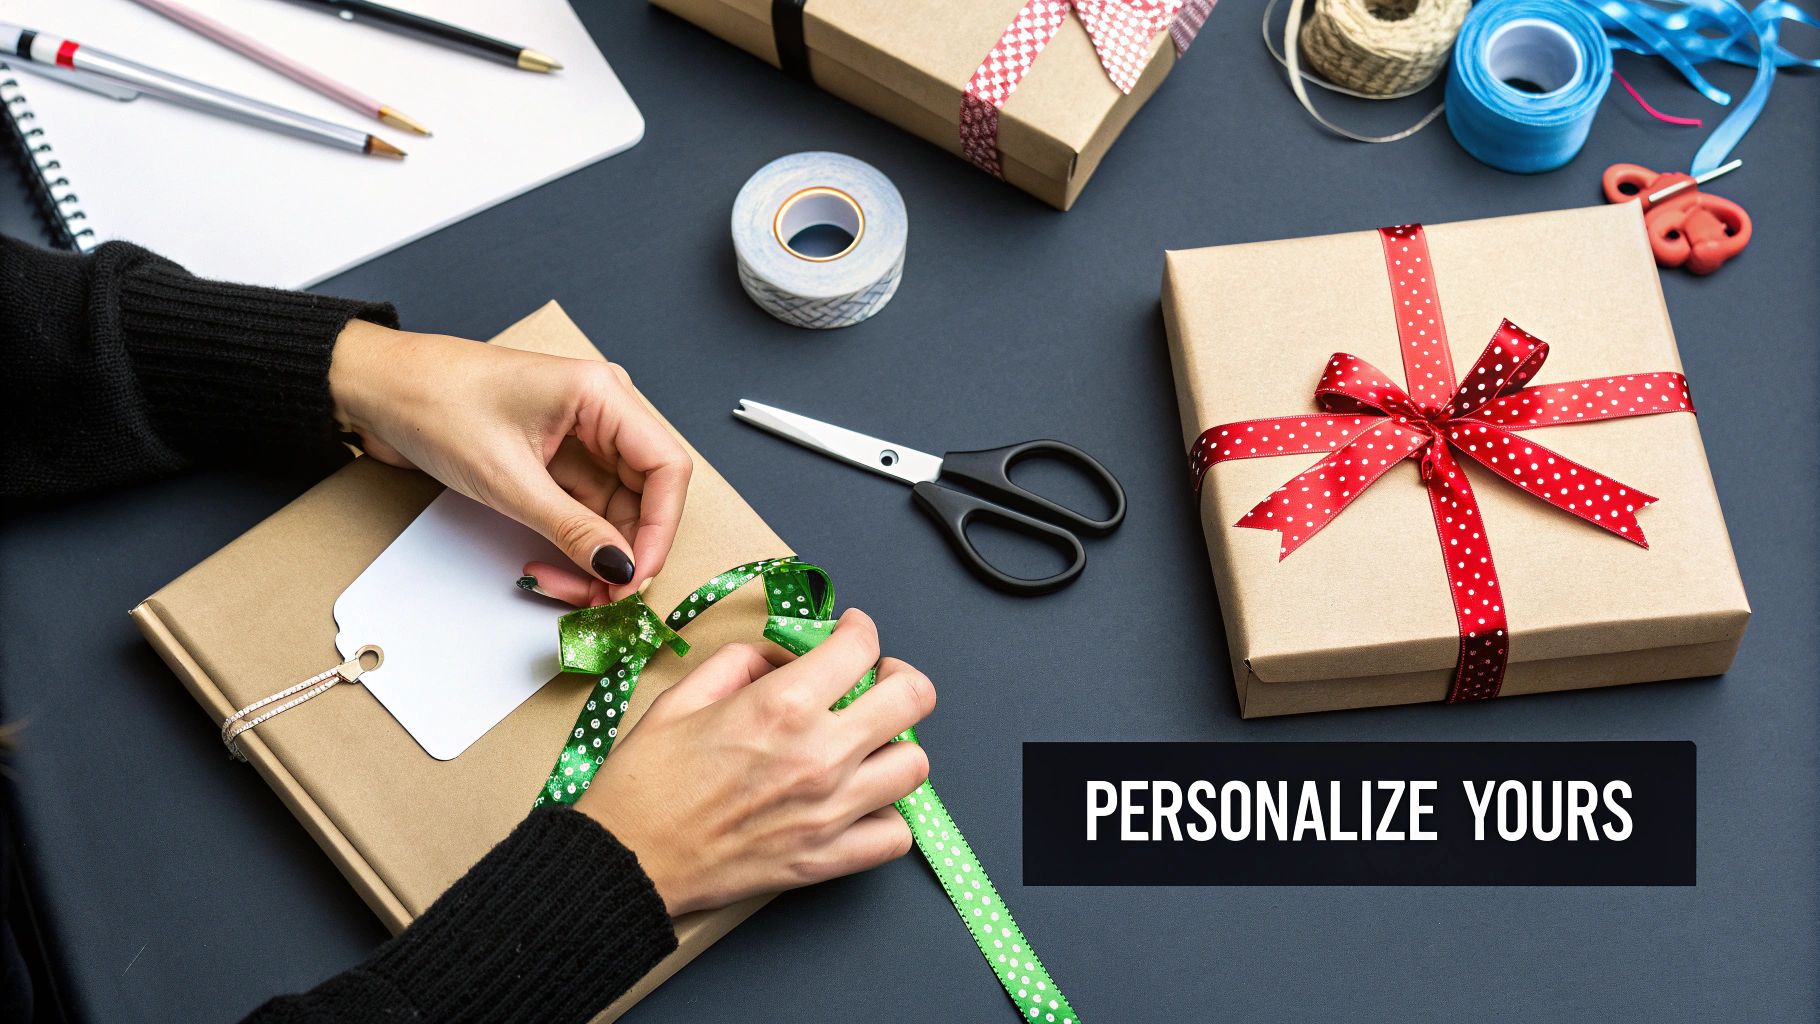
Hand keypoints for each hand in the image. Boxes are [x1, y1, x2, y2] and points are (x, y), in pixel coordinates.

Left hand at [328, 321, 690, 600]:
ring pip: (613, 511)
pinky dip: (572, 545)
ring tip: (566, 589)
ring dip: (596, 556)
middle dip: (624, 552)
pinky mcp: (553, 461)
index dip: (660, 527)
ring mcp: (577, 438)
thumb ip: (572, 527)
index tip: (635, 575)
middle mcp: (600, 413)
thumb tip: (619, 569)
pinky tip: (548, 568)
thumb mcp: (508, 478)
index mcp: (601, 394)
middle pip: (644, 495)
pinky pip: (582, 511)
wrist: (373, 390)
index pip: (666, 467)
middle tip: (602, 600)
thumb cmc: (433, 404)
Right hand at [575, 610, 934, 915]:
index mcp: (783, 705)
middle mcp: (820, 754)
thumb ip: (741, 661)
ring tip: (867, 745)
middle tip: (873, 681)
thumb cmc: (645, 782)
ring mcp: (831, 811)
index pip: (861, 646)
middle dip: (897, 677)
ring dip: (895, 746)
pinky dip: (887, 816)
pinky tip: (860, 802)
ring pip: (914, 766)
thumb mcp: (683, 696)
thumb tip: (780, 655)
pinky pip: (896, 835)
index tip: (851, 633)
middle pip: (913, 698)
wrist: (626, 861)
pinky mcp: (827, 860)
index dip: (860, 629)